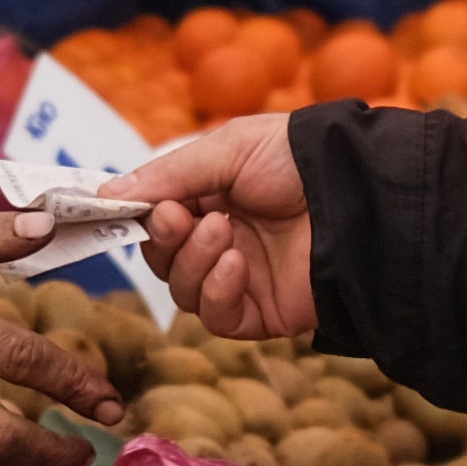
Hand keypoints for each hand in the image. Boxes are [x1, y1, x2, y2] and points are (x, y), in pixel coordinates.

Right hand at [114, 120, 317, 343]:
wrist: (357, 195)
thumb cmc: (298, 160)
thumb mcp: (228, 149)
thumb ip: (169, 174)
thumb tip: (109, 194)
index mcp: (212, 197)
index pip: (156, 217)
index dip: (138, 215)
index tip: (121, 208)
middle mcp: (223, 238)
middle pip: (162, 257)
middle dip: (164, 238)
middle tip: (179, 216)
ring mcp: (240, 278)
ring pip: (182, 290)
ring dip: (193, 261)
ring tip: (223, 232)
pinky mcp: (260, 312)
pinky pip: (216, 316)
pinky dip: (217, 291)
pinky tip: (236, 264)